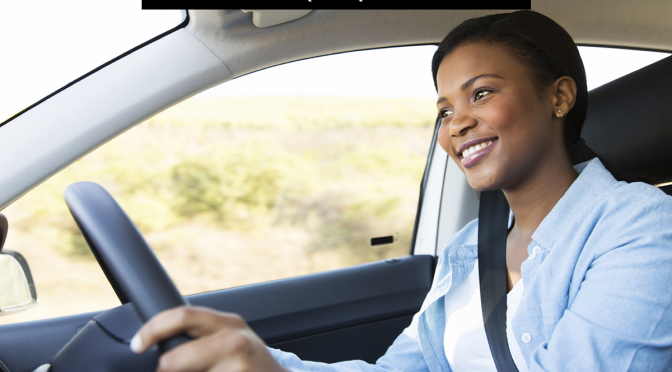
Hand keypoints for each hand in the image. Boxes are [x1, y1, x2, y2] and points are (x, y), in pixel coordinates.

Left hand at [130, 305, 289, 371]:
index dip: (153, 329)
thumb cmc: (250, 362)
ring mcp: (237, 366)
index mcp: (228, 323)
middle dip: (165, 369)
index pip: (182, 316)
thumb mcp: (231, 338)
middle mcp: (235, 341)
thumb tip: (156, 340)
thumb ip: (202, 334)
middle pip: (175, 359)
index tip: (137, 344)